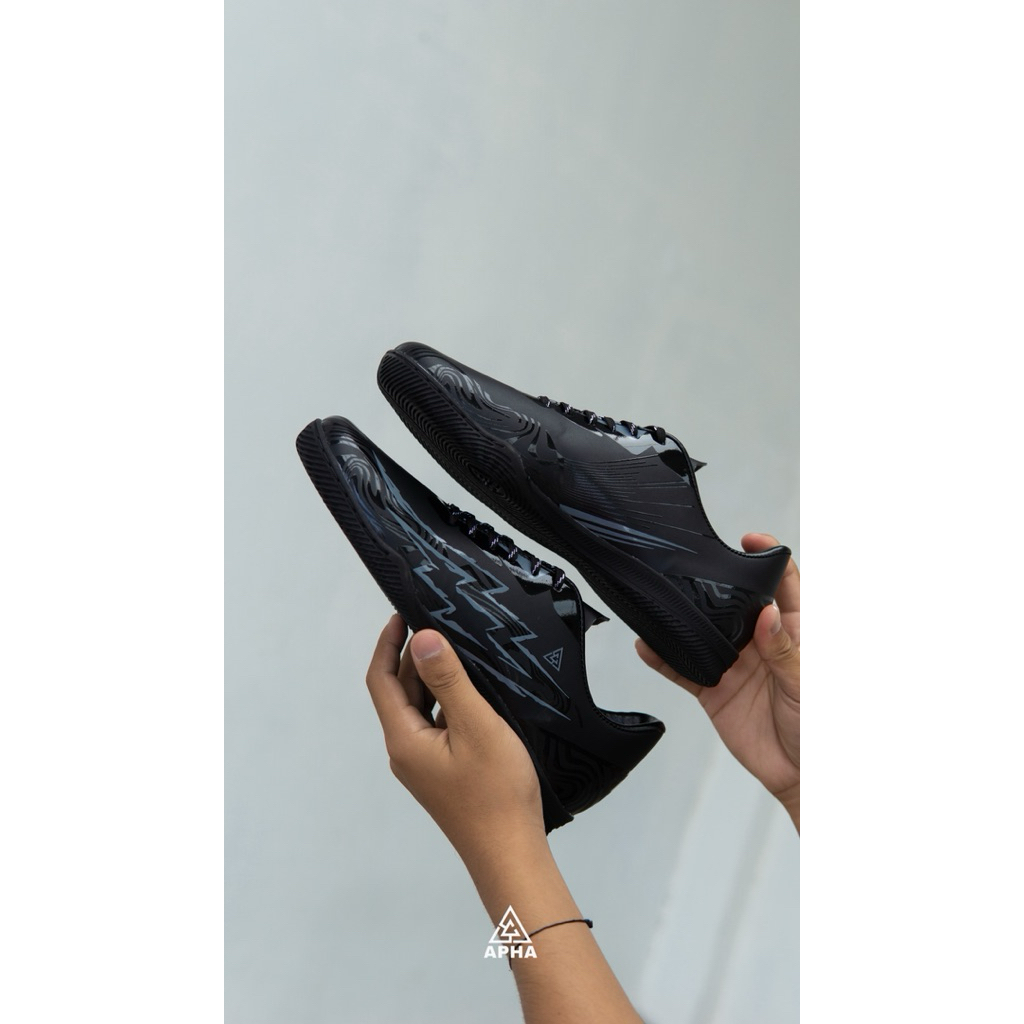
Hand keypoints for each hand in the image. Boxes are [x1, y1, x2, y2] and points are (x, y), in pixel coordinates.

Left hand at [365, 616, 643, 1023]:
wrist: (511, 854)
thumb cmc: (496, 793)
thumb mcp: (475, 726)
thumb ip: (448, 681)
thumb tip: (422, 638)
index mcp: (404, 740)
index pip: (381, 680)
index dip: (388, 643)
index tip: (403, 612)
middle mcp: (406, 751)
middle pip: (399, 693)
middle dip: (412, 656)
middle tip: (438, 622)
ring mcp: (424, 765)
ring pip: (419, 710)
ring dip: (431, 678)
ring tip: (458, 648)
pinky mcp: (443, 773)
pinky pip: (436, 726)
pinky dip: (446, 701)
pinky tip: (473, 690)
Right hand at [636, 533, 799, 829]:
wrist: (804, 778)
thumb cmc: (822, 731)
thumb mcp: (808, 686)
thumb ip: (785, 650)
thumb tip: (768, 613)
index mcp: (795, 632)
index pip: (783, 584)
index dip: (767, 558)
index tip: (748, 540)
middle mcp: (763, 642)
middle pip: (736, 601)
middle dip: (716, 582)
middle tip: (693, 567)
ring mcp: (737, 664)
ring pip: (705, 631)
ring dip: (685, 618)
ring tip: (662, 601)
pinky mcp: (715, 689)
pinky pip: (684, 669)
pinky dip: (665, 658)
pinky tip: (648, 645)